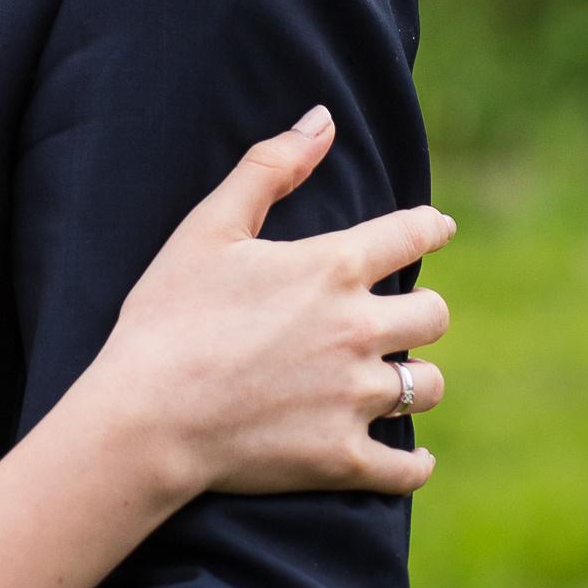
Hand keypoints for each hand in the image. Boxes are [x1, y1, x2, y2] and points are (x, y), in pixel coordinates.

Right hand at [94, 107, 451, 501]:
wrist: (148, 414)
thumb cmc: (170, 311)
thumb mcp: (210, 225)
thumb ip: (270, 167)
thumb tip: (322, 120)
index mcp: (330, 268)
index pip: (410, 237)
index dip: (430, 228)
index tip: (439, 228)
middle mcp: (357, 330)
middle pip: (433, 315)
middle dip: (421, 310)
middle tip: (399, 314)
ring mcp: (354, 398)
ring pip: (426, 386)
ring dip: (413, 379)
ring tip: (391, 379)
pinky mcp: (344, 458)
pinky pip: (408, 466)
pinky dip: (413, 463)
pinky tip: (408, 456)